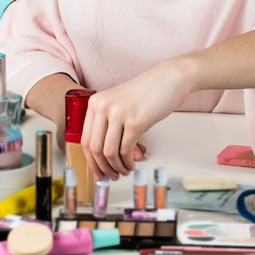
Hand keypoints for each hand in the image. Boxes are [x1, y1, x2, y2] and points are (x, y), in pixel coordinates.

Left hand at [80, 57, 191, 179]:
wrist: (169, 78)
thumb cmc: (148, 92)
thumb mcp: (120, 105)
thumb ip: (111, 126)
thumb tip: (107, 158)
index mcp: (96, 102)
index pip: (85, 139)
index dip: (91, 160)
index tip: (97, 171)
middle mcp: (103, 106)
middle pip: (94, 149)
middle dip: (103, 168)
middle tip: (111, 176)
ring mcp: (118, 113)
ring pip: (109, 153)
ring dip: (117, 167)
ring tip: (125, 170)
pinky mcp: (135, 122)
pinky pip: (126, 151)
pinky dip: (128, 163)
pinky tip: (133, 163)